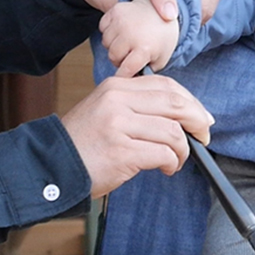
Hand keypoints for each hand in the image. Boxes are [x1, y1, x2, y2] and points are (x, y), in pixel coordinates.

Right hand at [60, 74, 213, 198]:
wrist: (51, 166)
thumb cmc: (83, 144)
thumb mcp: (106, 111)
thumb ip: (136, 105)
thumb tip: (180, 114)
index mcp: (116, 87)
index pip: (165, 85)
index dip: (190, 101)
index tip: (201, 116)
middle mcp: (117, 100)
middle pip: (175, 104)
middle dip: (196, 121)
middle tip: (204, 136)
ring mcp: (118, 125)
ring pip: (172, 131)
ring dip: (182, 149)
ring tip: (176, 160)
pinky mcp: (121, 151)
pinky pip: (163, 153)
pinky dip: (172, 162)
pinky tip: (166, 168)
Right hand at [99, 0, 179, 76]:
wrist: (162, 12)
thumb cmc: (161, 38)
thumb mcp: (160, 60)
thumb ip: (145, 74)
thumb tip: (129, 84)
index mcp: (144, 48)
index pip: (126, 70)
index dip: (123, 76)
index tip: (122, 80)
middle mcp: (131, 33)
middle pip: (113, 57)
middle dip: (120, 59)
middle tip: (131, 53)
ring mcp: (121, 20)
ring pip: (106, 43)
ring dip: (114, 44)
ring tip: (129, 40)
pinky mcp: (115, 11)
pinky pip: (102, 27)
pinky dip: (110, 30)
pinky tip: (123, 29)